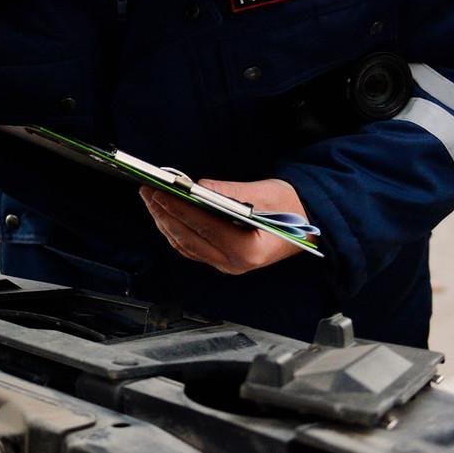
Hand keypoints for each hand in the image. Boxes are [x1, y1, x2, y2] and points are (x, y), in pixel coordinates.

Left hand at [140, 177, 306, 274]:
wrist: (306, 225)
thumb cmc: (290, 209)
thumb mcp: (263, 194)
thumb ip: (228, 192)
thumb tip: (195, 186)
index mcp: (248, 250)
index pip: (202, 227)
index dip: (177, 208)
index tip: (158, 191)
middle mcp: (235, 264)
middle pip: (188, 239)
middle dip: (163, 213)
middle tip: (147, 191)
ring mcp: (226, 265)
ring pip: (185, 245)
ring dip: (165, 222)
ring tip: (151, 200)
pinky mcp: (221, 261)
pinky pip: (191, 248)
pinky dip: (175, 230)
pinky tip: (165, 214)